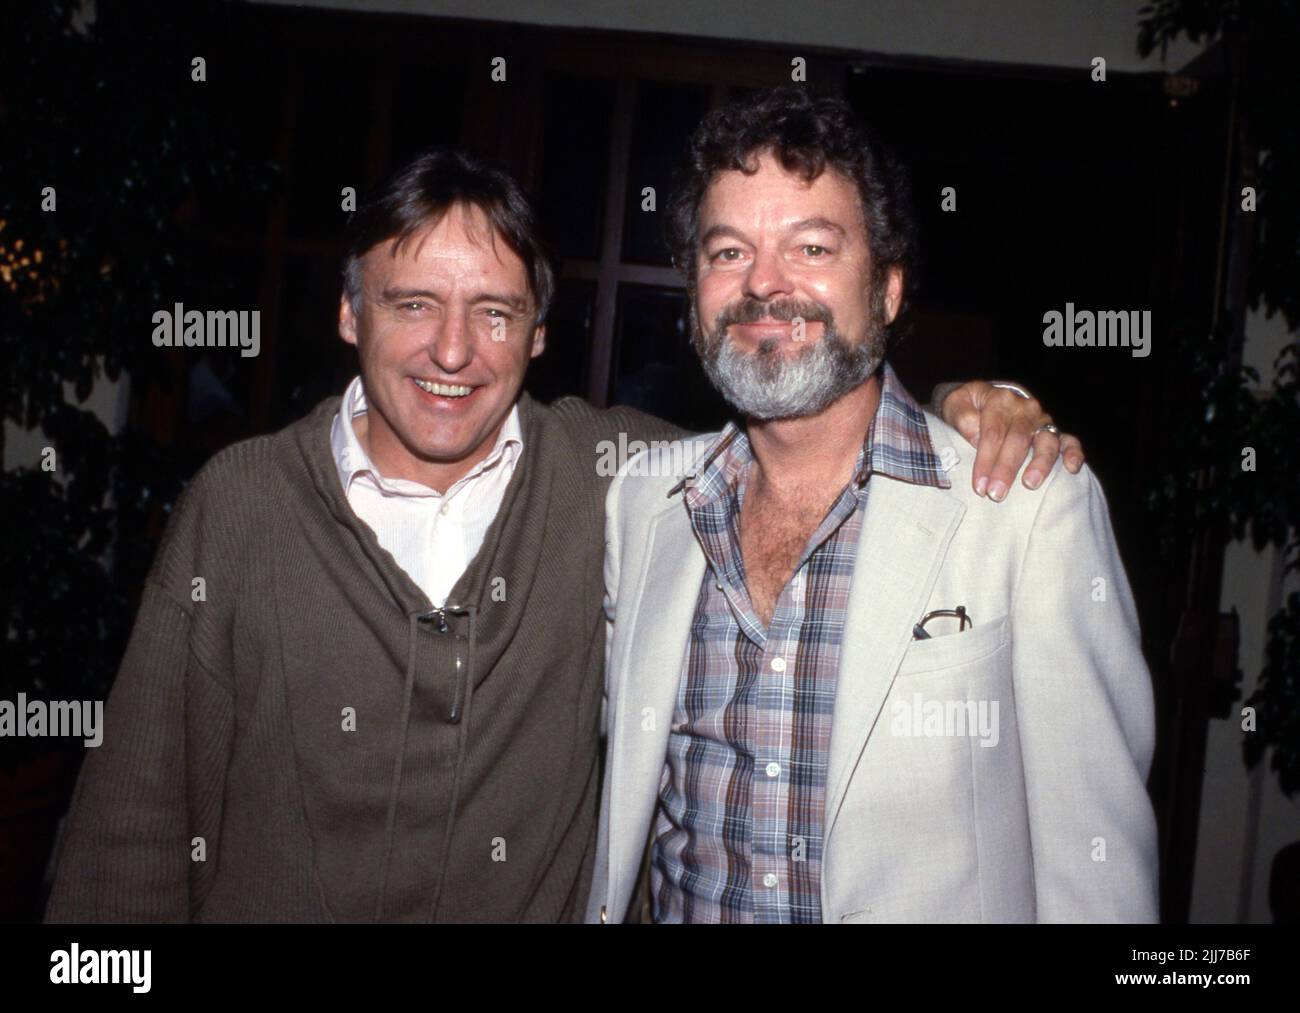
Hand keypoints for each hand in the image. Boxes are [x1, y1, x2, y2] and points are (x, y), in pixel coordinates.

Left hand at [939, 380, 1084, 500]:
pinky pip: (1069, 441)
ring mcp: (1042, 420)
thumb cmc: (968, 407)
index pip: (993, 433)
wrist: (985, 398)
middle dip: (1006, 469)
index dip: (986, 459)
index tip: (979, 485)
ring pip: (1046, 441)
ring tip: (1030, 484)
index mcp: (999, 400)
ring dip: (1039, 464)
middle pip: (1018, 440)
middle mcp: (1024, 409)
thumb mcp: (956, 404)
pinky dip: (1074, 454)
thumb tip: (975, 436)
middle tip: (996, 494)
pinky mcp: (1054, 432)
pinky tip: (1071, 469)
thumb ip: (962, 416)